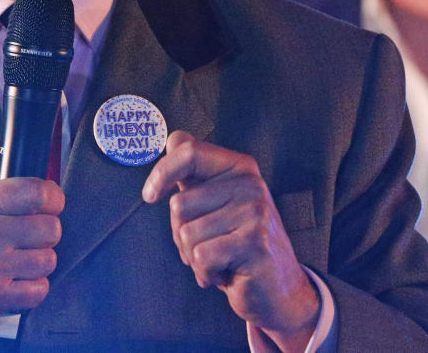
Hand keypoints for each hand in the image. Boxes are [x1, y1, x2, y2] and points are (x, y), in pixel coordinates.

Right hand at [0, 177, 63, 346]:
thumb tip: (36, 195)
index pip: (37, 192)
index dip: (53, 199)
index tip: (51, 205)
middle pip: (50, 228)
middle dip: (45, 233)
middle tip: (31, 238)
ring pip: (48, 260)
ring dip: (38, 262)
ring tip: (19, 262)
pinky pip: (39, 290)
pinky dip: (32, 288)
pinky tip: (16, 282)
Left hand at [142, 131, 319, 350]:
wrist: (278, 289)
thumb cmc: (238, 243)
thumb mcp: (217, 202)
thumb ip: (195, 171)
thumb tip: (173, 139)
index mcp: (239, 167)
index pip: (188, 152)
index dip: (161, 173)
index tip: (149, 195)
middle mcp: (251, 184)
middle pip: (179, 203)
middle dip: (181, 232)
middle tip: (209, 244)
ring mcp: (255, 213)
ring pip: (186, 234)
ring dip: (194, 257)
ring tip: (220, 259)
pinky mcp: (255, 244)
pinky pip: (200, 257)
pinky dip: (205, 273)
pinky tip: (227, 273)